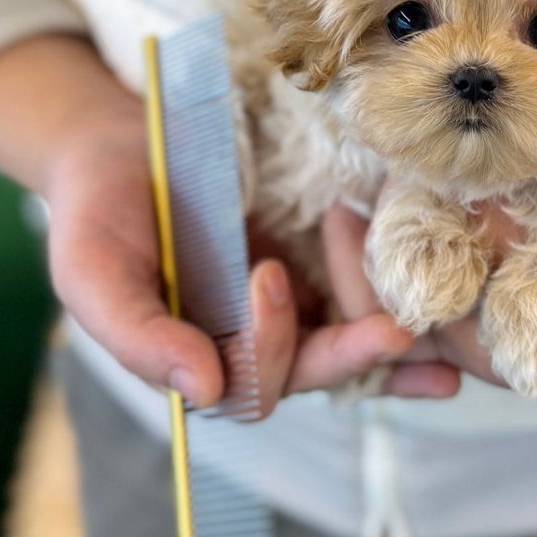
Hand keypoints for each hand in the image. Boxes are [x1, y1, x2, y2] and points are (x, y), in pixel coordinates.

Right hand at [0, 32, 460, 414]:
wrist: (119, 144)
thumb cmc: (95, 212)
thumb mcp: (92, 273)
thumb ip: (138, 338)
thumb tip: (205, 392)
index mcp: (195, 363)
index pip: (247, 387)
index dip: (265, 345)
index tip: (266, 274)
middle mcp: (246, 347)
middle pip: (310, 372)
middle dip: (353, 357)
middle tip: (395, 332)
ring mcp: (286, 311)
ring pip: (345, 348)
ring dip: (393, 357)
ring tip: (444, 360)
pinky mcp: (315, 267)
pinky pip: (359, 298)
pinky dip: (397, 309)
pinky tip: (445, 319)